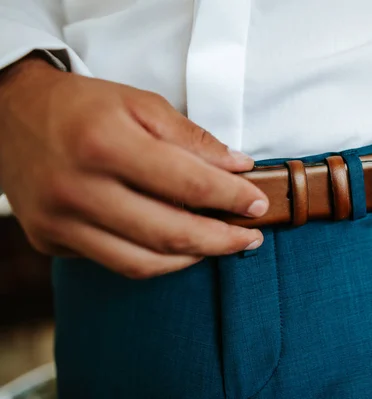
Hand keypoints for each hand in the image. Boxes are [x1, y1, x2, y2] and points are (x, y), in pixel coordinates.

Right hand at [0, 56, 268, 278]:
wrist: (11, 114)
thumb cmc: (84, 106)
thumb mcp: (140, 103)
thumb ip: (193, 138)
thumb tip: (239, 167)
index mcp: (104, 143)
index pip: (187, 182)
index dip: (231, 197)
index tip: (257, 203)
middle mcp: (78, 188)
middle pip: (168, 233)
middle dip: (221, 241)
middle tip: (250, 237)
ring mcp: (59, 221)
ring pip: (143, 262)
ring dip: (192, 259)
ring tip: (220, 246)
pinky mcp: (50, 239)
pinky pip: (115, 263)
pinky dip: (156, 261)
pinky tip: (179, 249)